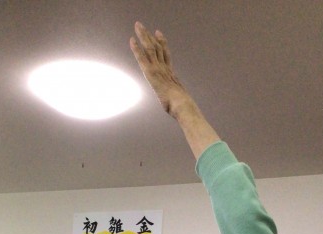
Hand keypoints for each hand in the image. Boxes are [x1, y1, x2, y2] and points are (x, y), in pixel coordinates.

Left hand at [130, 22, 219, 158]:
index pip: (166, 57)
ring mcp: (160, 71)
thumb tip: (191, 119)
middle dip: (151, 37)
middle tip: (144, 26)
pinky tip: (132, 40)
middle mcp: (166, 70)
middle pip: (158, 49)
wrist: (185, 109)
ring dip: (143, 36)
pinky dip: (137, 49)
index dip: (162, 45)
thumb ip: (183, 108)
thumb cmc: (186, 112)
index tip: (158, 35)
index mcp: (172, 77)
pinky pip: (144, 59)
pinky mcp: (153, 74)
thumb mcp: (182, 108)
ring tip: (137, 24)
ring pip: (151, 49)